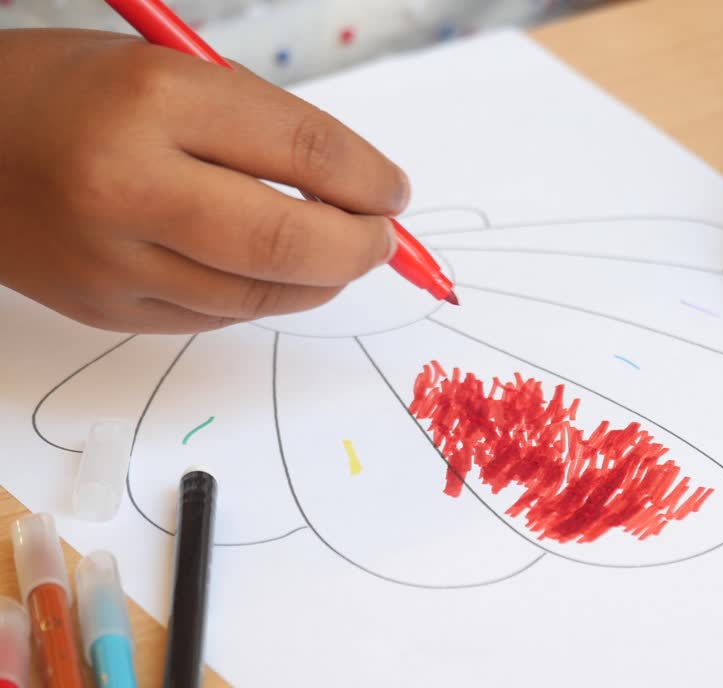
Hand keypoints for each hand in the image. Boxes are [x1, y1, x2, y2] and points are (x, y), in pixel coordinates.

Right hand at [0, 30, 408, 332]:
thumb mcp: (166, 71)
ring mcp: (112, 259)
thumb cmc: (66, 92)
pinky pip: (215, 317)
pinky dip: (261, 297)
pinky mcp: (103, 309)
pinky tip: (272, 273)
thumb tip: (358, 187)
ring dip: (319, 280)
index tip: (394, 191)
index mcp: (152, 100)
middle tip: (382, 239)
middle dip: (360, 246)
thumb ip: (260, 126)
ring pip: (259, 296)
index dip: (370, 178)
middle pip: (289, 240)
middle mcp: (128, 184)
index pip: (304, 151)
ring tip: (338, 255)